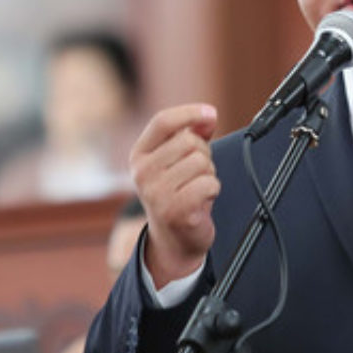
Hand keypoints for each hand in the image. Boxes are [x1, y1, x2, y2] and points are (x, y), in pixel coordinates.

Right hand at [129, 104, 219, 286]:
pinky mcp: (175, 210)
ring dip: (209, 173)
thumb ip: (192, 134)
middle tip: (196, 173)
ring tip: (197, 188)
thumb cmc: (179, 193)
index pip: (162, 122)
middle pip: (189, 142)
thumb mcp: (178, 161)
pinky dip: (213, 189)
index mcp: (139, 156)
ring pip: (202, 162)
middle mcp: (142, 173)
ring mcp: (156, 193)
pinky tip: (202, 200)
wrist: (175, 239)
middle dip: (204, 154)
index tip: (211, 113)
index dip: (190, 113)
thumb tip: (208, 115)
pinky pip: (209, 183)